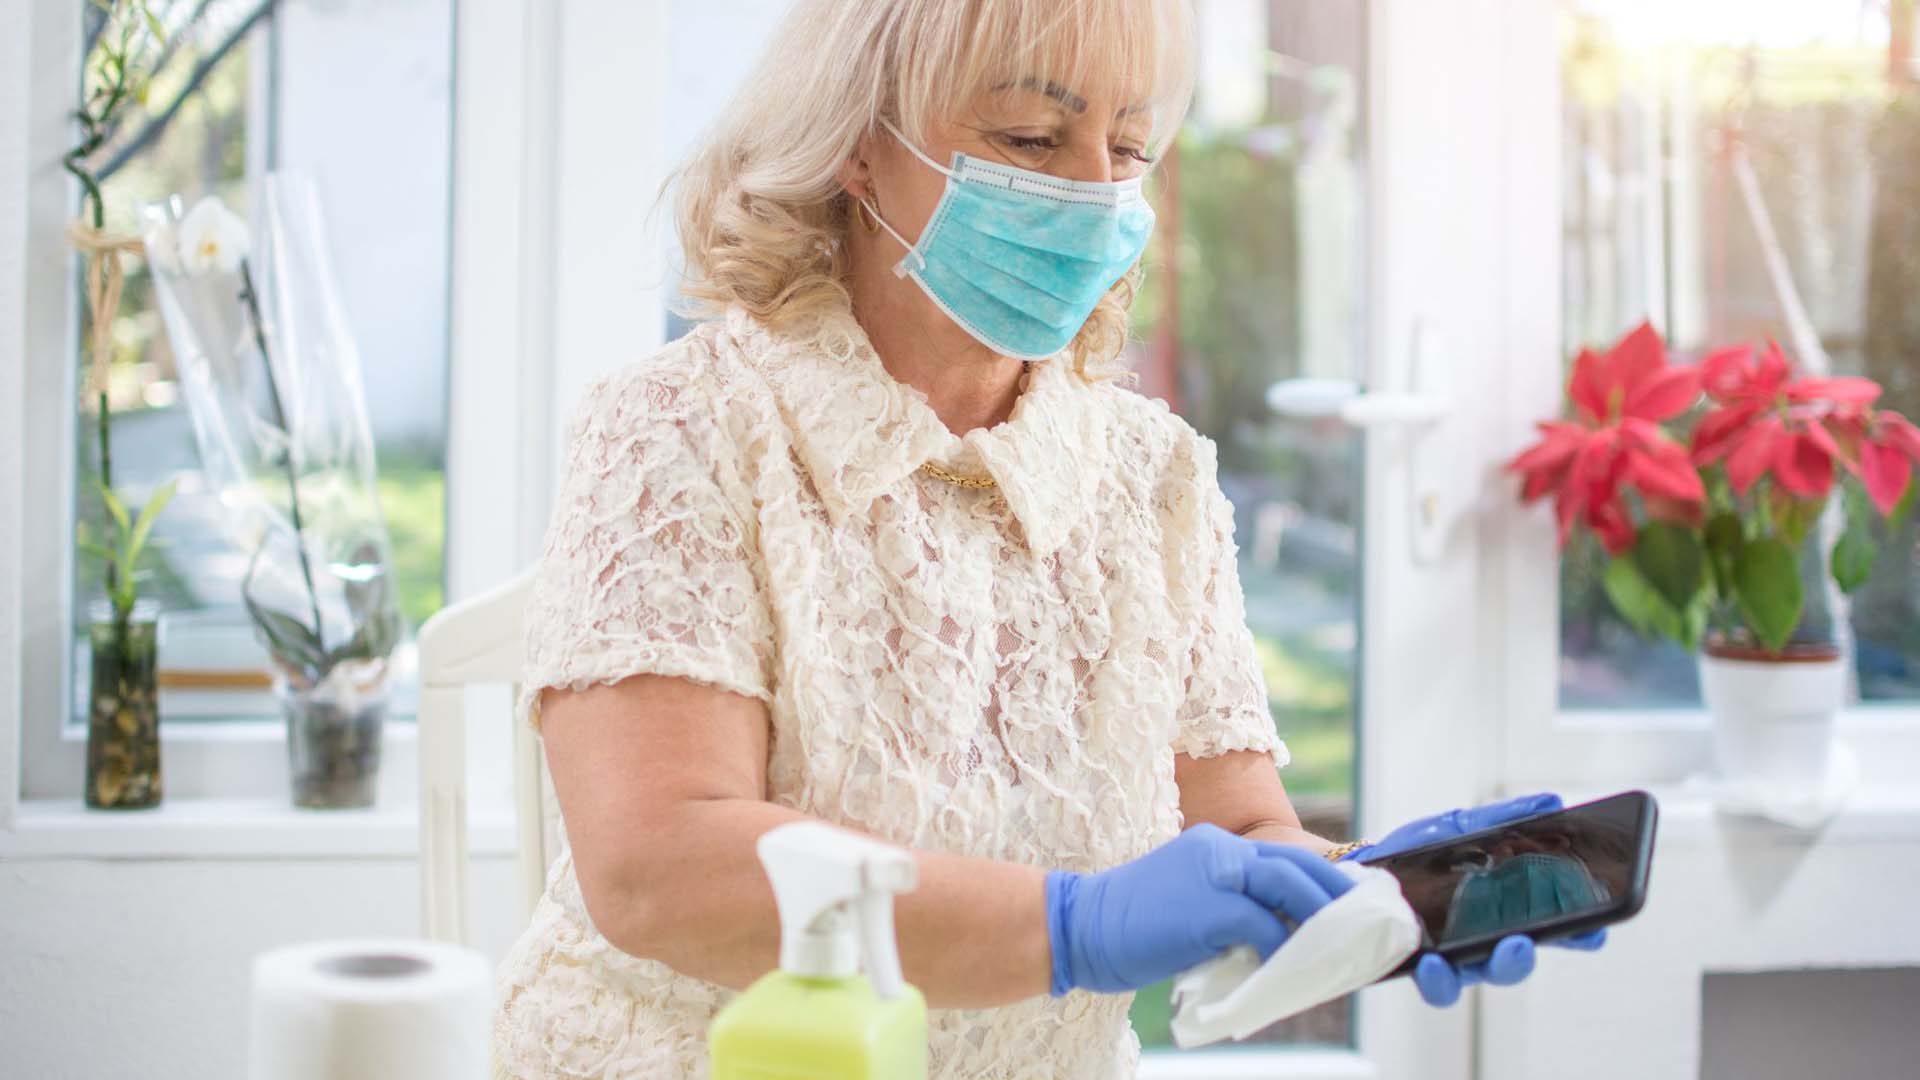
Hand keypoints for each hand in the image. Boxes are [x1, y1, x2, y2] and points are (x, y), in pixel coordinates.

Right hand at [1045, 822, 1355, 995]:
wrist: (1077, 926)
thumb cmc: (1126, 926)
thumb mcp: (1185, 903)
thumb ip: (1227, 907)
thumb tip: (1276, 938)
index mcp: (1214, 847)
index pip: (1282, 856)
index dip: (1321, 877)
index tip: (1347, 900)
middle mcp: (1219, 850)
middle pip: (1297, 863)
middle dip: (1336, 892)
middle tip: (1362, 921)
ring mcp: (1214, 874)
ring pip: (1290, 886)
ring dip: (1319, 917)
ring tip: (1338, 946)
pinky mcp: (1209, 907)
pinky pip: (1265, 926)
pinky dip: (1282, 947)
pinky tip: (1287, 968)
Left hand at [1339, 792, 1609, 1006]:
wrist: (1356, 871)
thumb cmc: (1417, 853)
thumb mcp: (1458, 828)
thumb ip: (1503, 818)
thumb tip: (1551, 802)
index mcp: (1501, 909)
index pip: (1549, 926)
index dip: (1577, 934)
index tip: (1596, 933)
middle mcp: (1480, 939)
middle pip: (1515, 958)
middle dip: (1526, 954)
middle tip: (1527, 941)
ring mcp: (1449, 956)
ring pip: (1479, 975)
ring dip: (1490, 968)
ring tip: (1491, 952)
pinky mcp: (1416, 967)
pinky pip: (1436, 985)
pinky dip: (1439, 978)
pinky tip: (1433, 961)